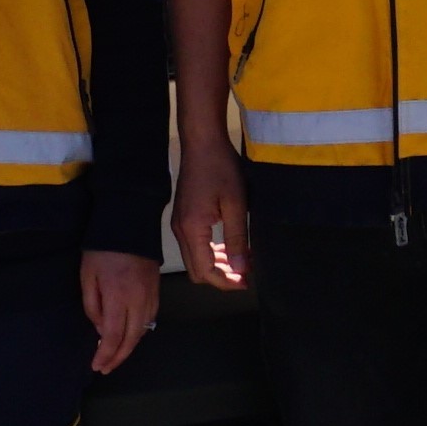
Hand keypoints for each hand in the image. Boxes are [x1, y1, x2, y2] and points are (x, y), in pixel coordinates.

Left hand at [79, 248, 160, 375]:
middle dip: (118, 357)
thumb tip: (102, 330)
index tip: (97, 365)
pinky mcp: (156, 290)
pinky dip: (140, 331)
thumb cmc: (102, 250)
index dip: (106, 355)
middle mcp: (138, 300)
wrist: (129, 225)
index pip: (114, 336)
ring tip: (116, 355)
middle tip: (105, 367)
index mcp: (118, 296)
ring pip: (143, 330)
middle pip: (132, 339)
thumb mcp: (87, 277)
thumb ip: (93, 306)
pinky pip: (151, 318)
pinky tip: (131, 334)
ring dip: (130, 346)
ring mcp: (150, 295)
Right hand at [171, 152, 251, 293]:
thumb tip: (240, 269)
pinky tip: (229, 247)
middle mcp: (181, 230)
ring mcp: (180, 224)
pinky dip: (211, 252)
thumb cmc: (221, 168)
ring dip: (217, 265)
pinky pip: (195, 246)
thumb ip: (237, 239)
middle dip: (221, 277)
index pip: (205, 271)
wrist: (203, 143)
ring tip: (241, 262)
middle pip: (197, 270)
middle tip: (245, 275)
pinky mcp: (183, 217)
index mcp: (192, 229)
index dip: (226, 282)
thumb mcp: (236, 204)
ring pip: (195, 259)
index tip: (246, 282)